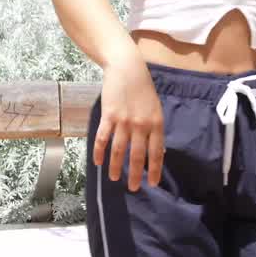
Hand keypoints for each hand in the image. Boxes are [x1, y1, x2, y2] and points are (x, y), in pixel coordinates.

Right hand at [92, 51, 164, 191]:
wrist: (127, 68)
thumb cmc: (143, 89)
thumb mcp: (156, 108)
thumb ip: (155, 129)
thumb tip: (158, 151)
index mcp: (156, 123)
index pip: (156, 152)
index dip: (154, 169)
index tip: (153, 184)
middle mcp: (141, 124)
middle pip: (137, 155)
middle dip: (135, 174)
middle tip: (132, 188)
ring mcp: (124, 121)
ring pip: (118, 150)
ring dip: (115, 167)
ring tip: (114, 178)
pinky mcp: (108, 116)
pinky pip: (103, 138)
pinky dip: (99, 152)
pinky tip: (98, 162)